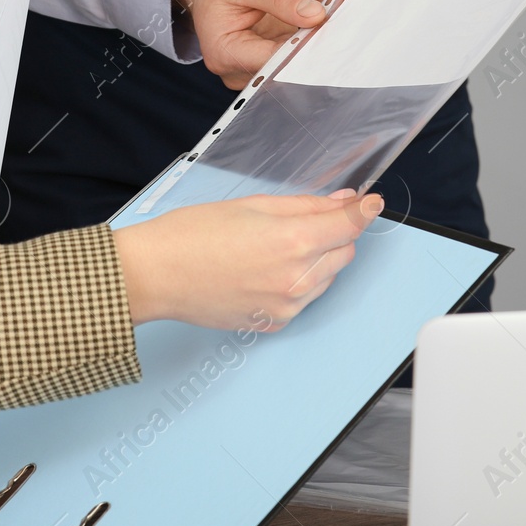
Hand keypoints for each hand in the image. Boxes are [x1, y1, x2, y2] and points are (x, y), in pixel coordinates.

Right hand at [112, 189, 384, 329]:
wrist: (156, 274)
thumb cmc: (192, 234)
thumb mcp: (252, 205)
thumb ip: (304, 205)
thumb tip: (340, 203)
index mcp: (293, 241)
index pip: (350, 225)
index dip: (364, 210)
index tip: (370, 202)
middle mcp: (297, 278)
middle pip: (344, 252)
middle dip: (335, 233)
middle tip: (305, 220)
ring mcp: (287, 306)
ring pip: (327, 277)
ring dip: (317, 259)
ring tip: (274, 246)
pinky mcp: (274, 323)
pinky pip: (304, 299)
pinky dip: (297, 282)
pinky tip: (264, 269)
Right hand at [172, 0, 327, 88]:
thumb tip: (315, 15)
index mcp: (225, 54)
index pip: (272, 61)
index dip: (302, 45)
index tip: (328, 22)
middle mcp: (239, 67)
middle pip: (287, 63)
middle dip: (317, 35)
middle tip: (341, 3)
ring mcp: (256, 63)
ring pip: (297, 56)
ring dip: (319, 29)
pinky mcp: (271, 54)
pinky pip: (298, 46)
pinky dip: (313, 26)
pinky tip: (325, 1)